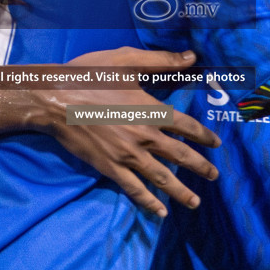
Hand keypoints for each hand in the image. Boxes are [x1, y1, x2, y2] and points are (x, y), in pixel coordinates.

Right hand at [30, 47, 219, 217]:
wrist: (53, 100)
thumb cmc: (89, 77)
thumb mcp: (126, 61)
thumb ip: (161, 61)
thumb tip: (192, 56)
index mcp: (151, 110)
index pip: (186, 126)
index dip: (204, 135)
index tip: (216, 143)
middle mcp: (144, 136)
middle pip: (180, 155)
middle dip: (200, 167)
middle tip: (214, 176)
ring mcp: (127, 155)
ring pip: (161, 178)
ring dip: (181, 191)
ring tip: (195, 202)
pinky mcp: (110, 167)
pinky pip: (134, 189)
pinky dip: (148, 202)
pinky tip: (160, 212)